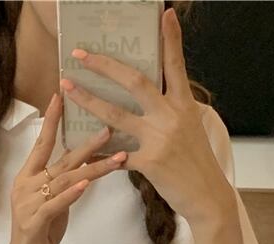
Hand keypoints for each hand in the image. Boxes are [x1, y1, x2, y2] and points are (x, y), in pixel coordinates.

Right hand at [0, 94, 126, 243]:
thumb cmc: (39, 233)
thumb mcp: (53, 202)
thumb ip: (64, 182)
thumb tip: (87, 163)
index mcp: (27, 177)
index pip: (41, 143)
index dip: (52, 119)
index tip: (63, 93)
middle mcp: (25, 186)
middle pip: (60, 159)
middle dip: (87, 143)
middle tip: (110, 126)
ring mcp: (27, 204)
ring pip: (64, 180)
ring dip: (93, 168)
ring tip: (117, 158)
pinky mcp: (34, 223)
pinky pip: (55, 204)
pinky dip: (72, 193)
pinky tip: (87, 183)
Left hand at [61, 7, 232, 225]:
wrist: (206, 195)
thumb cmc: (195, 163)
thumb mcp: (189, 129)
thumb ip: (169, 111)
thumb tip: (150, 98)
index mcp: (184, 104)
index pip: (176, 65)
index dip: (170, 39)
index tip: (164, 14)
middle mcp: (172, 116)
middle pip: (134, 81)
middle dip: (104, 66)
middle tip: (80, 55)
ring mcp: (160, 138)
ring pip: (116, 114)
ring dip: (88, 100)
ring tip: (67, 88)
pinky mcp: (150, 162)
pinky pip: (115, 155)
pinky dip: (98, 155)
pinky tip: (81, 153)